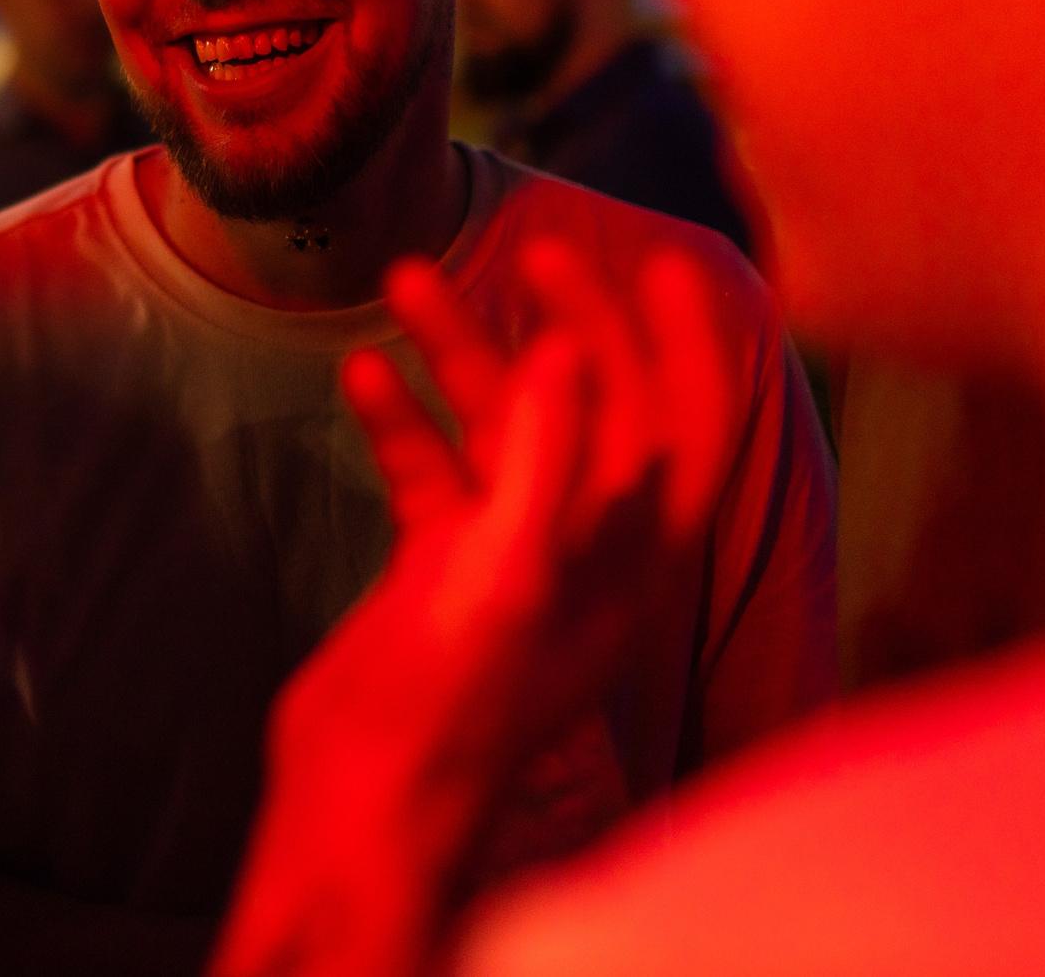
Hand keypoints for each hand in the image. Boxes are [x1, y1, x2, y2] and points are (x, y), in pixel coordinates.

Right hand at [208, 239, 737, 976]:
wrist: (362, 795)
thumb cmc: (456, 701)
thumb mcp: (509, 571)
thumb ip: (546, 455)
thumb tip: (571, 348)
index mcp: (629, 553)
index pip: (683, 424)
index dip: (683, 340)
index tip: (661, 256)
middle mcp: (582, 545)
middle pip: (590, 407)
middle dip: (561, 322)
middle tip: (527, 249)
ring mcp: (507, 553)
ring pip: (497, 426)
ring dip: (458, 354)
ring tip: (405, 277)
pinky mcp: (438, 567)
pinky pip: (429, 470)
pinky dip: (402, 419)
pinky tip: (361, 373)